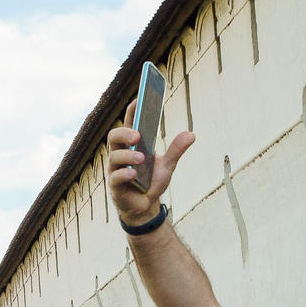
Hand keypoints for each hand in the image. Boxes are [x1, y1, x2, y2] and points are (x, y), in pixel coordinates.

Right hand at [108, 98, 195, 225]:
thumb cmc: (151, 182)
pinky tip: (134, 174)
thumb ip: (176, 150)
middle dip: (124, 133)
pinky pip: (115, 177)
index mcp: (132, 146)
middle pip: (114, 136)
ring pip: (114, 156)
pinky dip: (124, 174)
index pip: (128, 124)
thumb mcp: (167, 165)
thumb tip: (191, 134)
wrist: (145, 207)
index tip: (138, 100)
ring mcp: (115, 170)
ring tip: (141, 159)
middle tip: (137, 135)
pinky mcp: (115, 186)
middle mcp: (120, 154)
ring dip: (127, 156)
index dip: (131, 111)